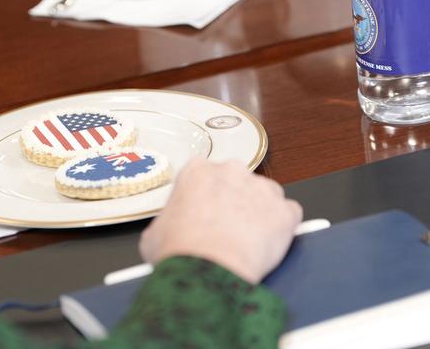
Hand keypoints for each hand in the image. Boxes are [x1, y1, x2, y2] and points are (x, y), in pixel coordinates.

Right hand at [139, 158, 302, 283]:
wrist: (207, 271)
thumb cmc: (179, 252)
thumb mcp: (154, 233)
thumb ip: (167, 221)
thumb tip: (169, 231)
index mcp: (197, 171)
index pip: (203, 175)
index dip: (203, 197)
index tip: (202, 212)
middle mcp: (231, 171)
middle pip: (236, 181)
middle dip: (233, 200)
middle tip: (224, 227)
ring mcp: (262, 189)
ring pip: (265, 194)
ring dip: (259, 211)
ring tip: (247, 238)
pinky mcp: (285, 211)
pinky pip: (288, 214)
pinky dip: (282, 228)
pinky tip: (268, 243)